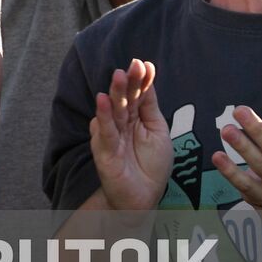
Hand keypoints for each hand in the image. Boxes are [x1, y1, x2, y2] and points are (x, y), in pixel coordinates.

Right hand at [89, 58, 170, 211]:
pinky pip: (105, 131)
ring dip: (115, 92)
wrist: (143, 197)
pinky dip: (104, 116)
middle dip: (128, 82)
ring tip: (118, 75)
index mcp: (136, 117)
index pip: (139, 94)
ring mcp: (111, 134)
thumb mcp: (158, 132)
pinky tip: (102, 100)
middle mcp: (122, 122)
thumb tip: (148, 80)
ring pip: (114, 110)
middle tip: (132, 65)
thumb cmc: (151, 166)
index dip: (141, 80)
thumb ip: (150, 107)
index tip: (145, 64)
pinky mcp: (104, 149)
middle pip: (125, 98)